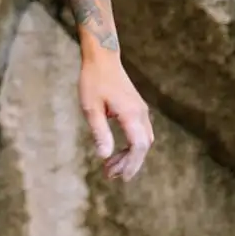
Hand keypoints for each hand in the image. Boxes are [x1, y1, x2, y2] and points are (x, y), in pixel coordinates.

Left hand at [80, 52, 152, 181]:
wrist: (102, 57)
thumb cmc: (93, 80)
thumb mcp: (90, 108)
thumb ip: (99, 132)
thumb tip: (104, 156)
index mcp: (131, 114)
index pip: (139, 146)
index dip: (131, 165)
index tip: (121, 178)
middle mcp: (141, 113)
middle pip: (143, 146)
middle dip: (129, 164)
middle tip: (110, 175)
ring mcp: (141, 111)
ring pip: (143, 141)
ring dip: (130, 156)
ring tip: (111, 167)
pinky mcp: (137, 109)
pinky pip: (140, 133)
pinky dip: (132, 146)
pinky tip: (118, 152)